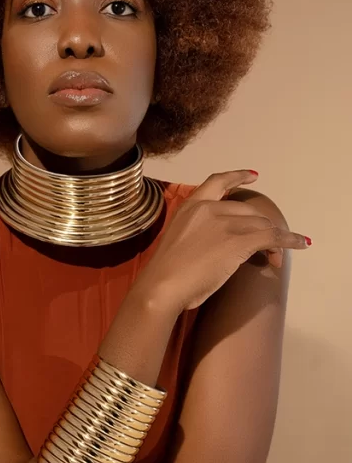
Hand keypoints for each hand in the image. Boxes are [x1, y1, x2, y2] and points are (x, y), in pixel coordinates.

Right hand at [137, 170, 309, 311]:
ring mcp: (224, 224)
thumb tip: (215, 245)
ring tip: (276, 256)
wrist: (161, 286)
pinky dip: (289, 240)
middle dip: (262, 227)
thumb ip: (196, 234)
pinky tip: (300, 244)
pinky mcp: (238, 241)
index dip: (237, 176)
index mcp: (190, 206)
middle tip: (268, 247)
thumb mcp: (178, 242)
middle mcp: (209, 209)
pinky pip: (272, 237)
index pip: (217, 182)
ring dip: (274, 239)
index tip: (254, 175)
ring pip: (261, 225)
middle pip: (248, 210)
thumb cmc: (164, 273)